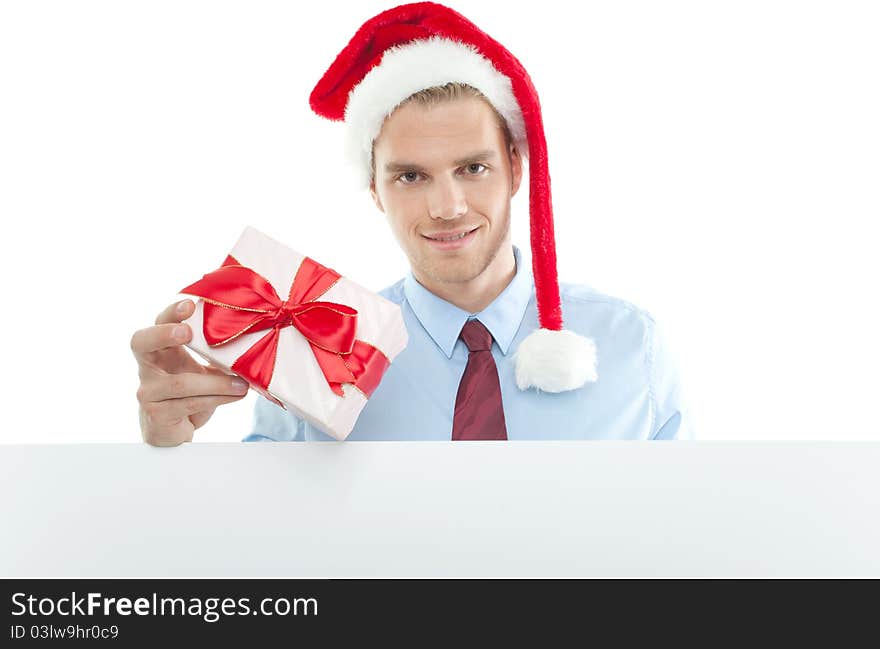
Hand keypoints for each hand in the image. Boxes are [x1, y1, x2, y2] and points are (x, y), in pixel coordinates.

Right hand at [131, 299, 249, 445]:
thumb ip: (215, 356)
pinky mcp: (157, 414)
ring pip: (181, 382)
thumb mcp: (202, 370)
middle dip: (163, 334)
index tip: (189, 305)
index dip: (171, 313)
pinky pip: (189, 403)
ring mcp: (148, 391)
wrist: (174, 431)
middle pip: (141, 342)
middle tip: (186, 332)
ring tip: (242, 385)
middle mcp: (148, 367)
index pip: (159, 323)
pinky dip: (217, 399)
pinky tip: (236, 396)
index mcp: (161, 349)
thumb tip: (251, 341)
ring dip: (217, 383)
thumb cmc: (190, 394)